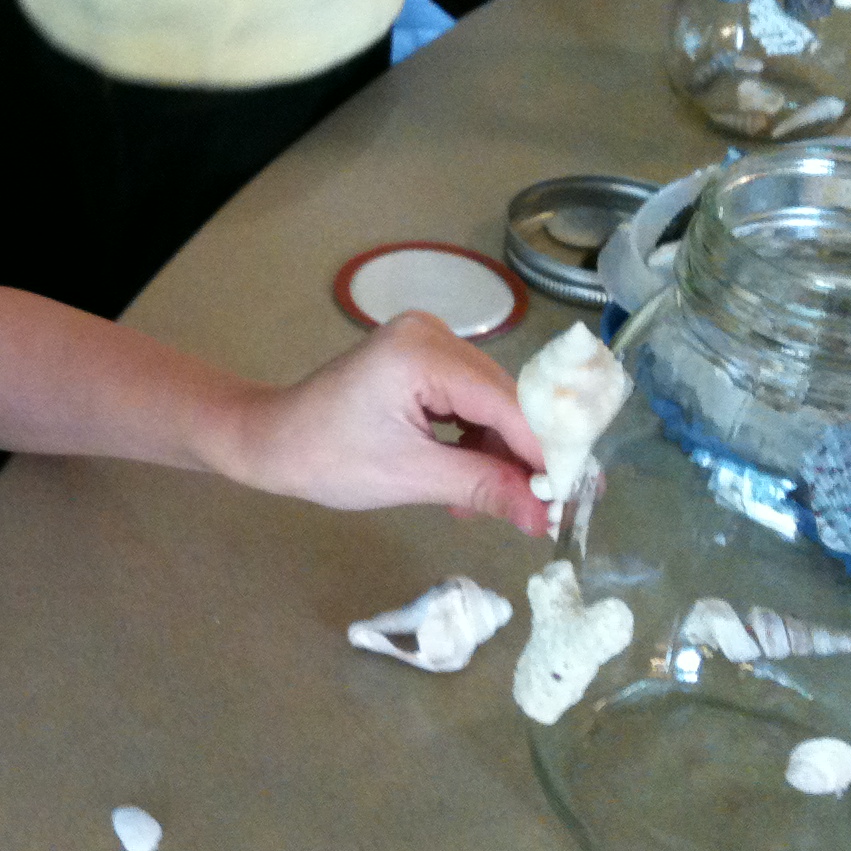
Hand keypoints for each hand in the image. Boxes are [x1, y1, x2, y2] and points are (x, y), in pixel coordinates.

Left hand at [231, 311, 550, 532]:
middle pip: (505, 399)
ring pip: (492, 403)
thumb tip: (546, 517)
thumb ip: (485, 488)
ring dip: (502, 454)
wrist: (272, 442)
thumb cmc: (328, 459)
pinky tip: (476, 482)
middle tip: (555, 509)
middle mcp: (431, 333)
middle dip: (529, 456)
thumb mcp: (412, 477)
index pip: (507, 402)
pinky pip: (469, 401)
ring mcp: (427, 342)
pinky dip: (477, 442)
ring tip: (507, 506)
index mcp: (422, 352)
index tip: (578, 495)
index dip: (546, 451)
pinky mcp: (422, 360)